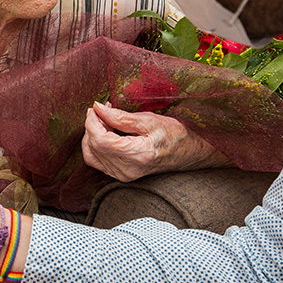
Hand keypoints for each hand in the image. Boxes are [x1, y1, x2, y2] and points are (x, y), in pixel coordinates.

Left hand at [82, 102, 230, 180]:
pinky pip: (98, 161)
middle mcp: (127, 170)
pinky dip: (97, 145)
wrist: (190, 154)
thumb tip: (97, 108)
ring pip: (92, 155)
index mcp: (136, 155)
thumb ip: (120, 117)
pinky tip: (107, 132)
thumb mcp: (149, 120)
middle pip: (93, 147)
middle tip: (103, 109)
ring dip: (93, 135)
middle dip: (92, 125)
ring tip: (105, 119)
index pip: (100, 140)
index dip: (92, 121)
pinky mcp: (121, 176)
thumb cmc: (175, 134)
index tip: (95, 107)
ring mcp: (123, 176)